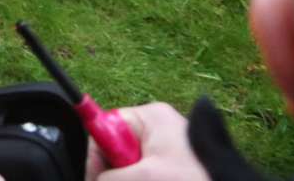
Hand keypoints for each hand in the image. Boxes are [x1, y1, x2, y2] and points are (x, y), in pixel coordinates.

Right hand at [86, 103, 209, 180]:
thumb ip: (108, 177)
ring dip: (127, 180)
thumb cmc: (199, 180)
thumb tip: (94, 179)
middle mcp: (157, 132)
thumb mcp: (145, 177)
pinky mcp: (171, 173)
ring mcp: (166, 155)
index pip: (104, 129)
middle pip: (115, 154)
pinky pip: (144, 176)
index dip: (95, 157)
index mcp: (150, 118)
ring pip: (128, 172)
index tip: (96, 178)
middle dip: (114, 175)